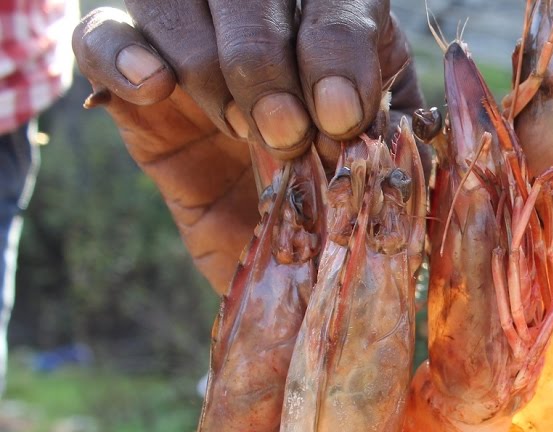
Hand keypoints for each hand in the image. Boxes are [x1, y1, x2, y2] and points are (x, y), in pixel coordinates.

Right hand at [72, 4, 424, 292]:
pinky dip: (120, 55)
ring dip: (211, 74)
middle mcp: (265, 11)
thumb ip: (407, 139)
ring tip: (242, 133)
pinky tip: (155, 89)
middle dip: (267, 70)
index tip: (341, 117)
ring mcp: (189, 31)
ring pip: (175, 7)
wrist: (297, 251)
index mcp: (340, 17)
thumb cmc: (351, 193)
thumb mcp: (393, 161)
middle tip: (286, 136)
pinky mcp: (130, 69)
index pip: (335, 1)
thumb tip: (416, 131)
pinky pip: (101, 34)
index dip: (336, 52)